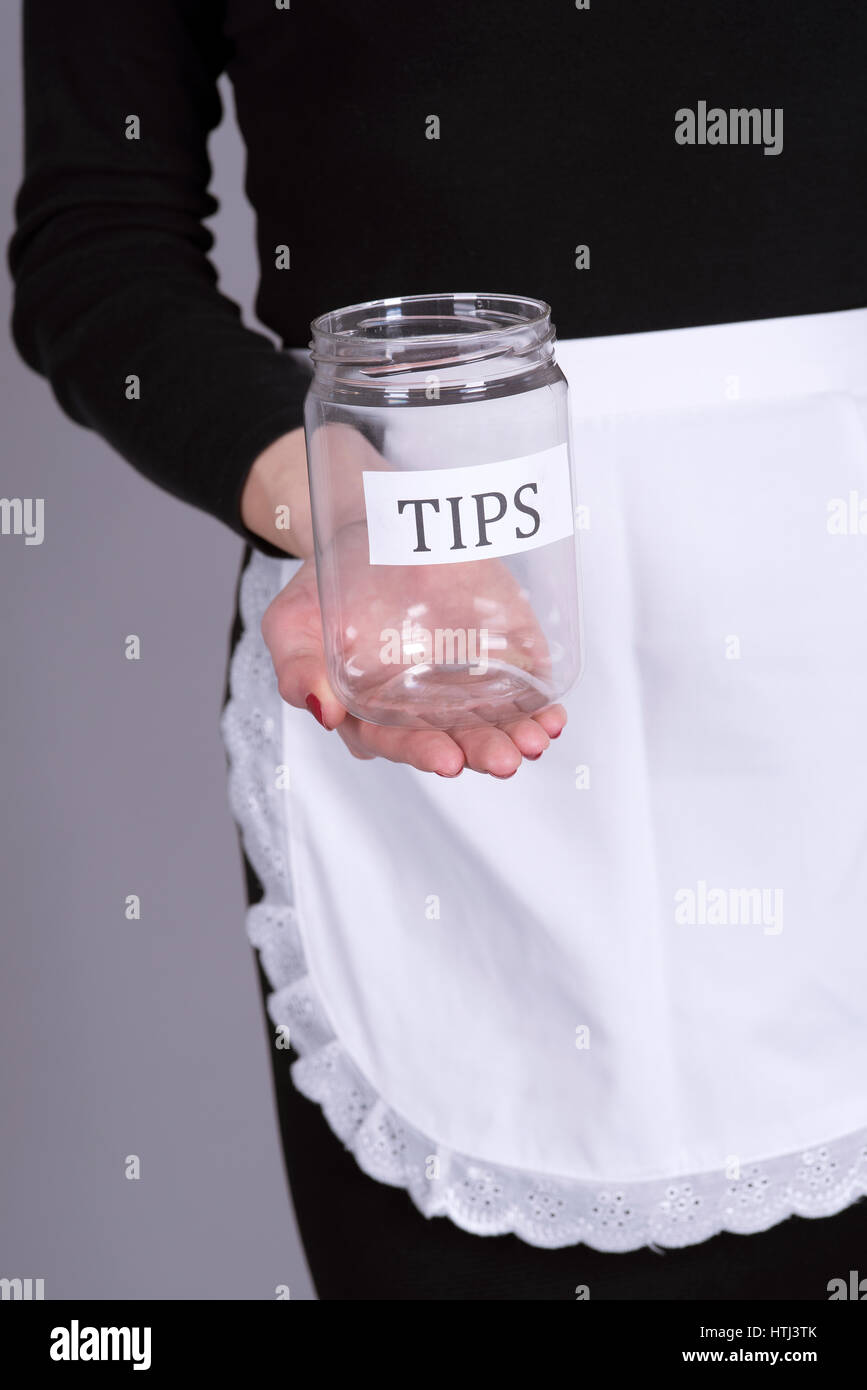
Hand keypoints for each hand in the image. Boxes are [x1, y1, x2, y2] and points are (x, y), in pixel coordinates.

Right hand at [244, 426, 566, 775]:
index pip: (396, 740)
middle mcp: (418, 706)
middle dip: (480, 751)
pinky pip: (521, 684)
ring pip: (492, 721)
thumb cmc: (326, 586)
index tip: (447, 759)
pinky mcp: (495, 651)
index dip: (422, 752)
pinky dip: (538, 702)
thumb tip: (321, 710)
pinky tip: (552, 714)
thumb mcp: (291, 622)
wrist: (367, 528)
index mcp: (368, 711)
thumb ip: (297, 669)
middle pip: (453, 739)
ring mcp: (461, 682)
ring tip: (536, 739)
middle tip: (504, 759)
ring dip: (516, 735)